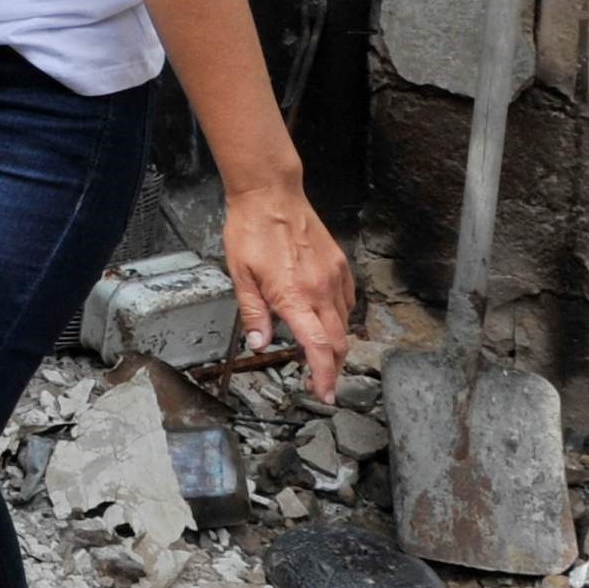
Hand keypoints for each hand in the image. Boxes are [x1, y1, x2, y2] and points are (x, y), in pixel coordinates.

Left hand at [223, 178, 356, 398]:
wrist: (271, 194)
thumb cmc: (251, 231)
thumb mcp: (240, 276)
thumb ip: (253, 313)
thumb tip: (259, 344)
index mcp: (295, 297)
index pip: (319, 348)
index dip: (324, 375)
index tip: (324, 393)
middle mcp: (320, 289)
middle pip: (339, 341)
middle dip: (333, 367)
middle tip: (318, 380)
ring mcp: (334, 276)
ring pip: (345, 322)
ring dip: (336, 343)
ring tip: (319, 352)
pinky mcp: (340, 264)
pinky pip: (348, 300)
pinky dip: (341, 316)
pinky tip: (327, 318)